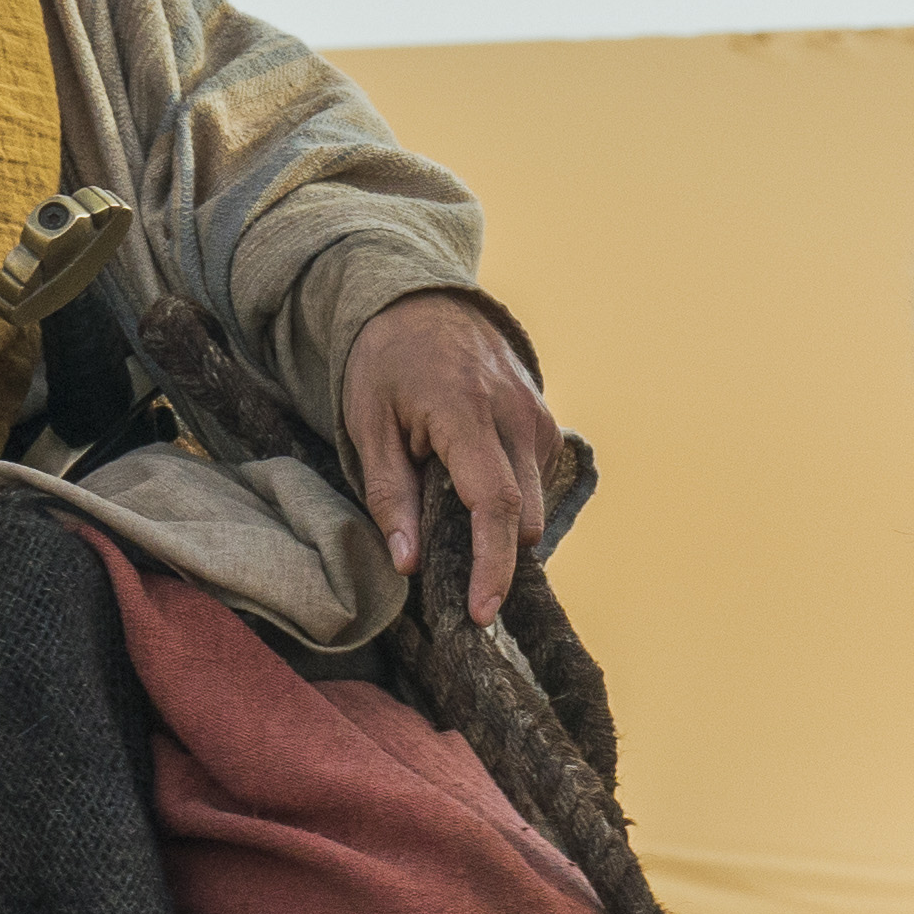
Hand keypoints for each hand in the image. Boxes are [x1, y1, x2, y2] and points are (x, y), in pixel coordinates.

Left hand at [343, 296, 565, 622]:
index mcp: (465, 411)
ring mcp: (537, 415)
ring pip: (534, 503)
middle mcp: (514, 413)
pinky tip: (470, 484)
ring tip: (450, 513)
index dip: (491, 566)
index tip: (481, 612)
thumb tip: (408, 564)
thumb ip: (391, 497)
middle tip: (449, 573)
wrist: (421, 301)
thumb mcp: (368, 426)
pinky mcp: (544, 421)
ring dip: (500, 526)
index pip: (494, 505)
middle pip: (523, 515)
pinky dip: (509, 499)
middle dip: (493, 556)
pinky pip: (536, 480)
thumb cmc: (385, 363)